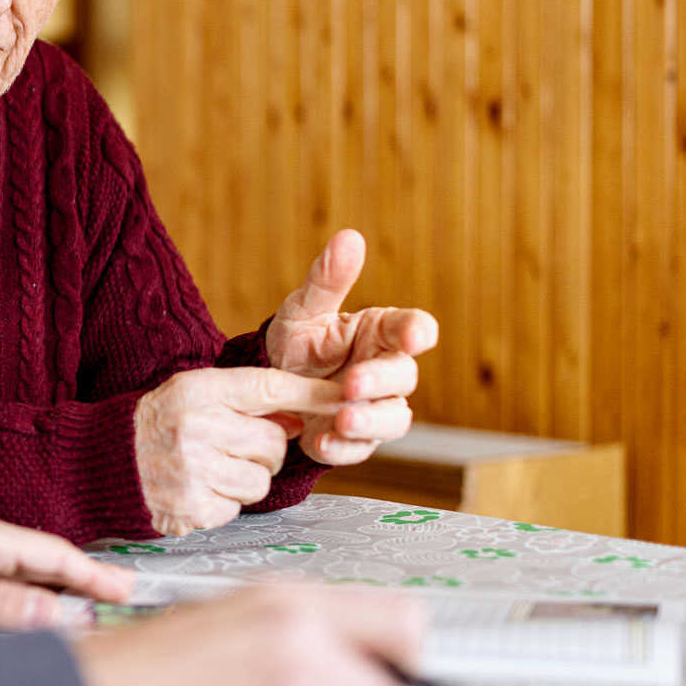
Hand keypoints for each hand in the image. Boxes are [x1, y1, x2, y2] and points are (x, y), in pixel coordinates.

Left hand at [0, 513, 134, 630]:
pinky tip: (42, 611)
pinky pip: (7, 585)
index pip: (51, 554)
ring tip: (94, 604)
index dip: (90, 573)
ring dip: (61, 588)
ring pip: (28, 573)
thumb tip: (54, 615)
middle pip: (45, 561)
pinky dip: (34, 596)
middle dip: (84, 577)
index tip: (123, 590)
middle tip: (123, 596)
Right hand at [134, 368, 347, 536]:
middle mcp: (196, 427)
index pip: (269, 387)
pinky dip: (223, 503)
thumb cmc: (157, 424)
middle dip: (263, 451)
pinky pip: (237, 509)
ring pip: (260, 481)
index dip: (312, 394)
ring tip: (211, 469)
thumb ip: (244, 399)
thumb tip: (300, 416)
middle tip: (232, 447)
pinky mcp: (192, 507)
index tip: (347, 397)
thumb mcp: (193, 394)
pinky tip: (197, 489)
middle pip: (272, 444)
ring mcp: (193, 470)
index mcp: (198, 390)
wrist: (102, 463)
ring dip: (244, 480)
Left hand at [265, 229, 438, 465]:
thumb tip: (349, 237)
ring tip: (341, 419)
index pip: (413, 328)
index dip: (417, 331)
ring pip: (392, 418)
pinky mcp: (355, 439)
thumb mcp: (304, 310)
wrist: (268, 387)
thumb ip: (327, 279)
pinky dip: (343, 448)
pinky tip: (321, 443)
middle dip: (380, 381)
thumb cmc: (297, 342)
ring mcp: (374, 407)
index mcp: (380, 332)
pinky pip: (360, 448)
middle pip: (403, 377)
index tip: (414, 336)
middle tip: (351, 383)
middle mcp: (385, 370)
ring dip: (369, 421)